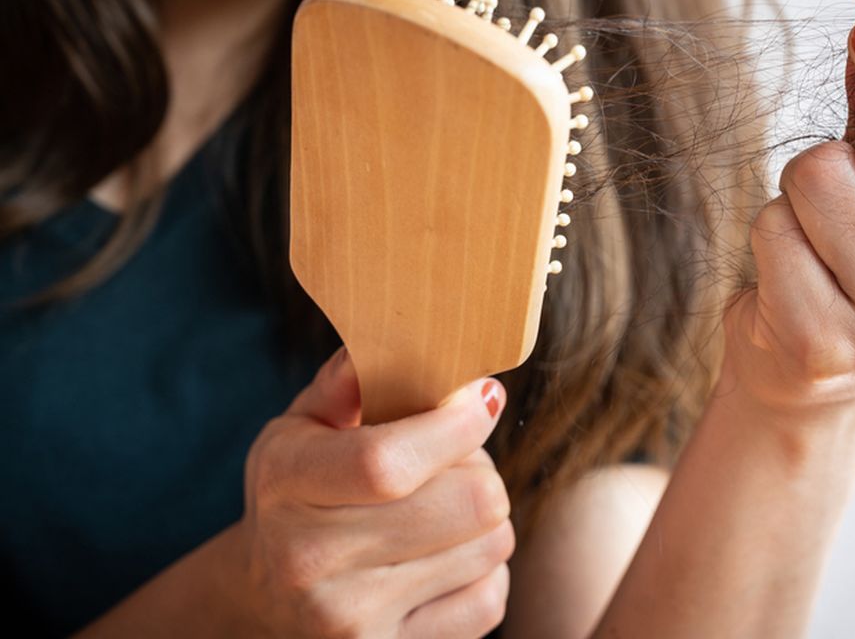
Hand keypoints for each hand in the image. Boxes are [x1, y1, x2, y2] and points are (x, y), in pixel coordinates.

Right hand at [226, 348, 512, 637]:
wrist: (269, 599)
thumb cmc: (301, 494)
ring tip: (444, 511)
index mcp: (287, 486)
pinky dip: (484, 570)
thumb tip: (402, 338)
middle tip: (456, 462)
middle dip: (478, 467)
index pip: (389, 462)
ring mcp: (350, 623)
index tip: (480, 399)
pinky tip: (445, 558)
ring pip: (491, 544)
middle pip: (468, 502)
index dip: (456, 426)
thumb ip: (348, 381)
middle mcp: (309, 563)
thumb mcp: (302, 428)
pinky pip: (491, 598)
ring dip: (486, 519)